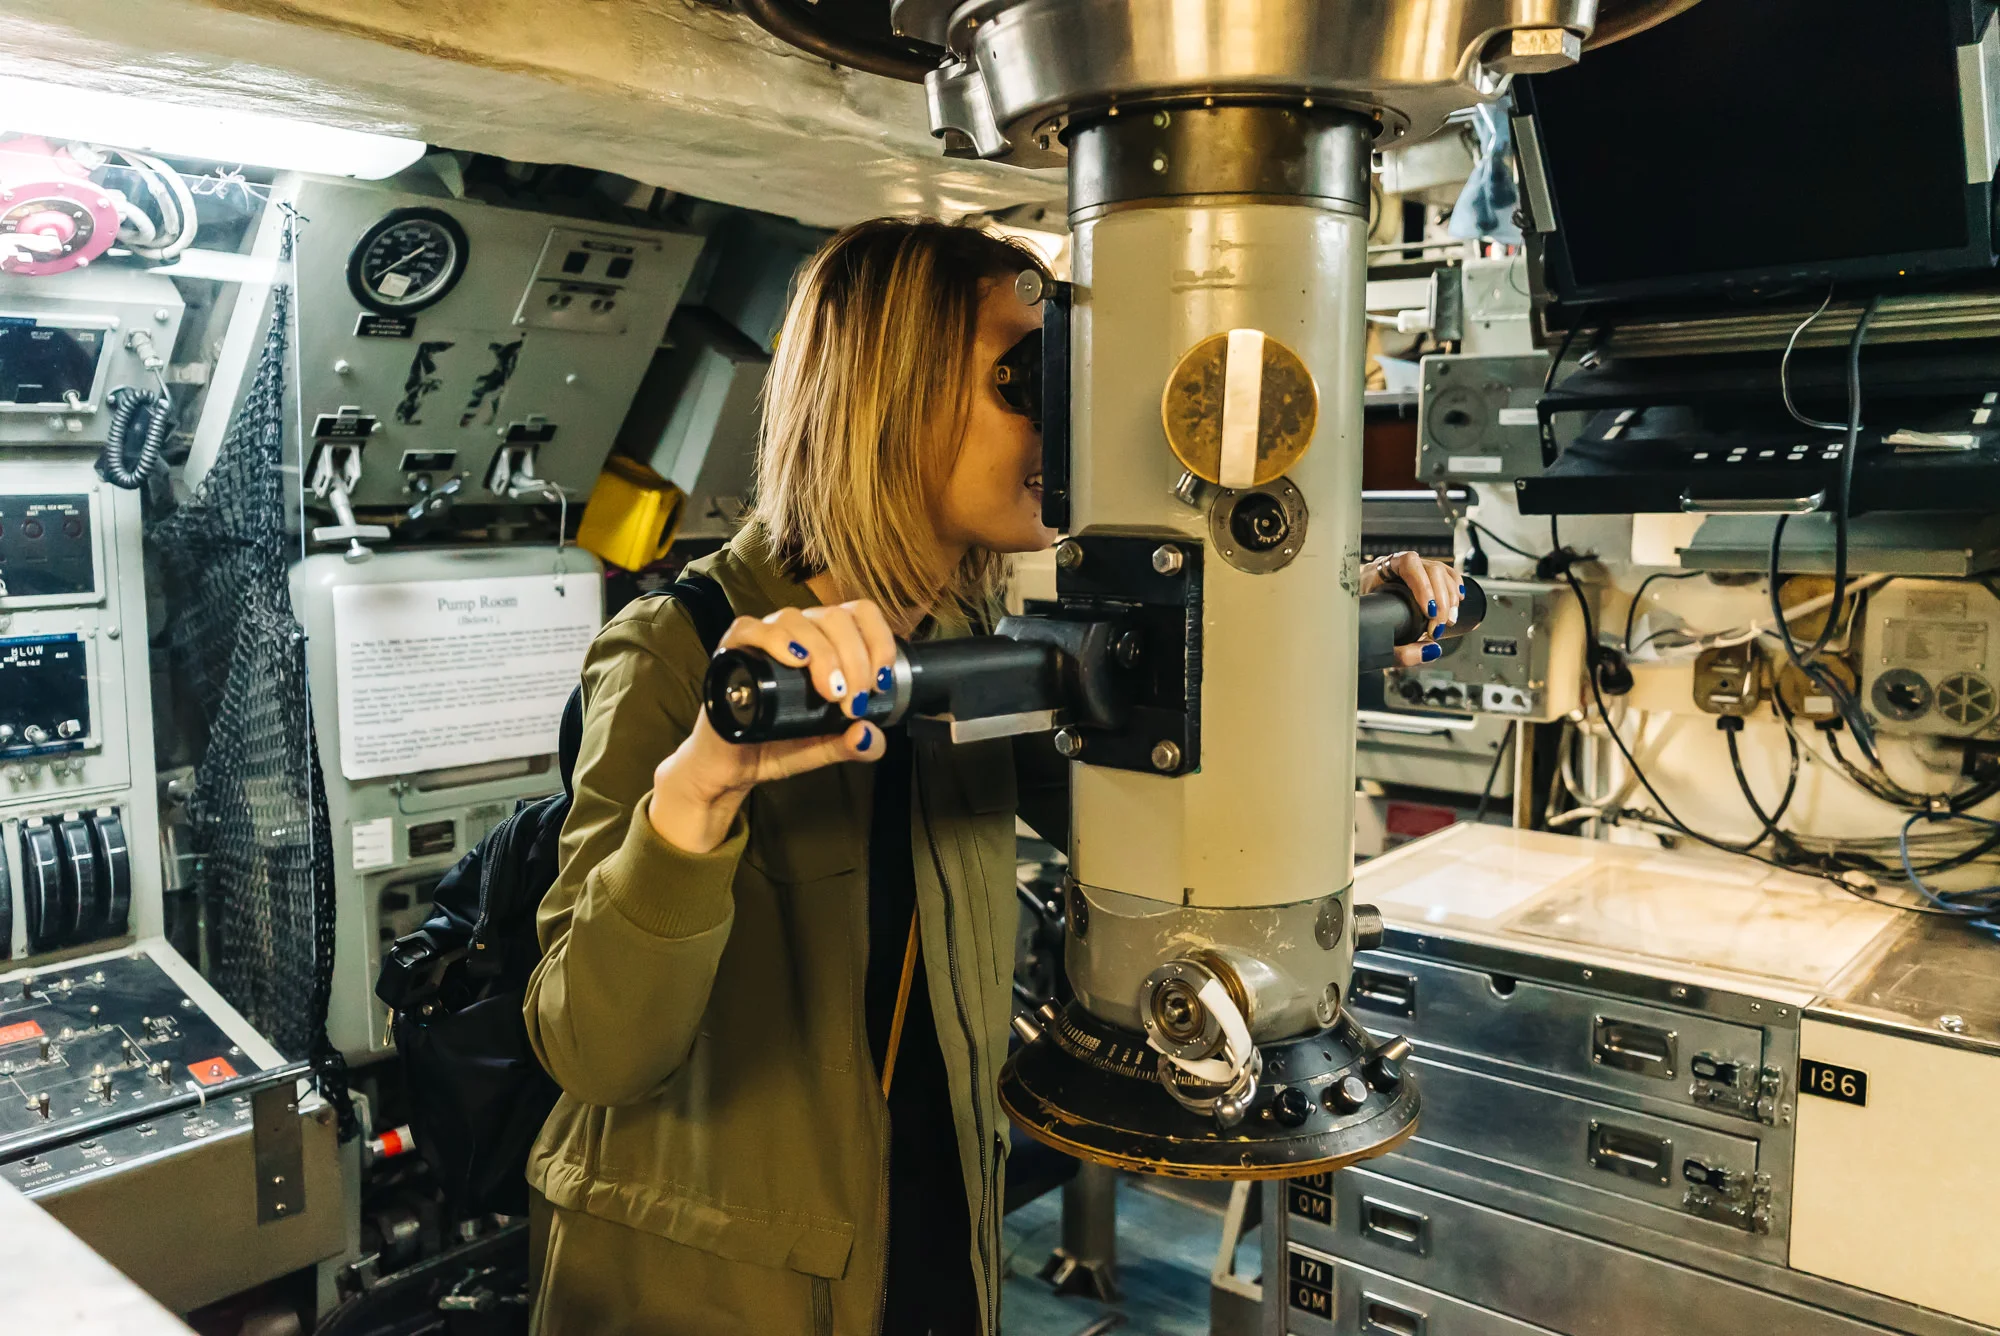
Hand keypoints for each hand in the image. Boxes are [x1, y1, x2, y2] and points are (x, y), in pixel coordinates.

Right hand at [649, 601, 896, 852]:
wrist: (731, 767)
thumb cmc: (778, 745)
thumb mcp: (826, 748)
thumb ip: (854, 745)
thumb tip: (869, 734)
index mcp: (826, 642)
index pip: (859, 615)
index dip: (879, 641)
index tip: (880, 684)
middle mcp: (797, 632)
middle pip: (835, 617)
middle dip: (855, 659)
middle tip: (854, 702)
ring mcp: (763, 637)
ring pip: (799, 620)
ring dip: (824, 654)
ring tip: (830, 693)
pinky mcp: (732, 650)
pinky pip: (751, 628)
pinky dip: (776, 639)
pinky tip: (795, 659)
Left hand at [1361, 551, 1464, 667]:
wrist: (1350, 620)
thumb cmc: (1359, 625)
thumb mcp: (1374, 639)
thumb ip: (1399, 651)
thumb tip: (1430, 651)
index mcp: (1377, 570)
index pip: (1407, 564)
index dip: (1423, 586)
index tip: (1429, 611)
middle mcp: (1395, 566)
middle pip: (1430, 568)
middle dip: (1440, 599)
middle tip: (1439, 625)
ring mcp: (1411, 570)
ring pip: (1440, 570)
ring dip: (1449, 596)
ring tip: (1448, 620)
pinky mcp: (1423, 577)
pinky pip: (1445, 573)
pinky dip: (1454, 586)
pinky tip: (1458, 600)